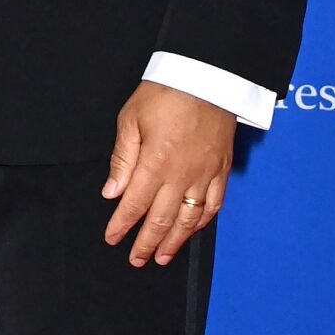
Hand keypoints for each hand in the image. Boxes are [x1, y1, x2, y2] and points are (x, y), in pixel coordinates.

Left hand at [102, 81, 234, 266]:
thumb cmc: (166, 91)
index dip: (122, 225)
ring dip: (174, 241)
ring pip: (189, 219)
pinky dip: (202, 222)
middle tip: (136, 259)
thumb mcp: (131, 119)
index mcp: (155, 162)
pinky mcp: (222, 169)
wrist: (209, 75)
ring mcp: (205, 174)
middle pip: (161, 219)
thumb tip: (112, 192)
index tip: (112, 239)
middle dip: (146, 243)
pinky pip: (213, 204)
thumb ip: (122, 159)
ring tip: (163, 256)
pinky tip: (193, 230)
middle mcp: (181, 174)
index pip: (134, 205)